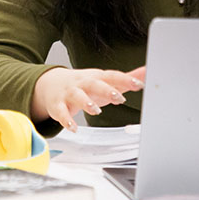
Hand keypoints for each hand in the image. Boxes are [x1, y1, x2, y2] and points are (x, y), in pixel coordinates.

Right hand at [31, 66, 145, 130]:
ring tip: (96, 111)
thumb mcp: (104, 80)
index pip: (112, 76)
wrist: (51, 83)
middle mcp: (83, 83)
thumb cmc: (84, 84)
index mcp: (97, 77)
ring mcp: (70, 93)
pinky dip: (66, 120)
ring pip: (77, 96)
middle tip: (119, 97)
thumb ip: (125, 78)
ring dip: (86, 103)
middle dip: (106, 90)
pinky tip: (73, 127)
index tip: (139, 84)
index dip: (126, 80)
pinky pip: (61, 112)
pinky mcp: (58, 105)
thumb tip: (147, 71)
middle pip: (94, 84)